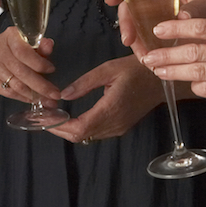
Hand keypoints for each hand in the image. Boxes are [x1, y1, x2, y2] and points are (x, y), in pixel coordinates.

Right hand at [0, 27, 60, 104]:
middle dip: (41, 85)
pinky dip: (23, 98)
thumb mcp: (26, 43)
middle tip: (54, 94)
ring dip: (34, 95)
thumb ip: (40, 45)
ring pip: (15, 85)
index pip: (23, 51)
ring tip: (47, 100)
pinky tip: (33, 99)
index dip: (39, 62)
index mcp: (9, 36)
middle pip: (20, 71)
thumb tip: (49, 45)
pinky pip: (8, 92)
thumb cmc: (10, 49)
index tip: (52, 70)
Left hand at [46, 56, 166, 143]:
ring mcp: (119, 128)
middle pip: (81, 136)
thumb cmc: (136, 70)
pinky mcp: (121, 127)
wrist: (162, 79)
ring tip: (53, 116)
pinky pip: (97, 133)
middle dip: (60, 129)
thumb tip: (64, 95)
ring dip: (69, 130)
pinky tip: (71, 117)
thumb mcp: (108, 69)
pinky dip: (81, 128)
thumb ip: (85, 83)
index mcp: (111, 109)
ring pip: (88, 137)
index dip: (59, 127)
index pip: (80, 128)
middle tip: (44, 117)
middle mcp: (115, 123)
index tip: (45, 119)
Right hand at [106, 0, 205, 53]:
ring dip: (134, 41)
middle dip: (126, 23)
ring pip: (134, 26)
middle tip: (128, 40)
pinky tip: (147, 60)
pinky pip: (143, 40)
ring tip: (143, 57)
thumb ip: (198, 7)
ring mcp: (153, 17)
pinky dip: (142, 50)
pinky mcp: (156, 34)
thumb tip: (184, 15)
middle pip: (129, 5)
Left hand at [142, 17, 205, 113]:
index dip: (177, 28)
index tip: (158, 29)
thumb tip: (194, 25)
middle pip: (195, 51)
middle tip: (148, 56)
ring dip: (175, 72)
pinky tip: (187, 86)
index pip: (203, 27)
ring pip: (200, 71)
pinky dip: (198, 87)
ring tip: (158, 71)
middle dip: (167, 54)